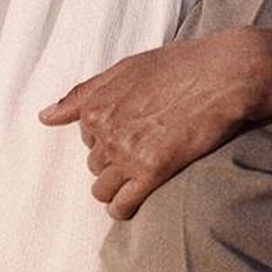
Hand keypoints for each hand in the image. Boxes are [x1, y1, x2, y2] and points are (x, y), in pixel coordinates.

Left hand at [38, 30, 265, 218]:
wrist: (225, 73)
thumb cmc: (178, 65)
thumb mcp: (127, 68)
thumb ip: (83, 93)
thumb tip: (45, 116)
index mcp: (96, 104)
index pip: (85, 136)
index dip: (110, 132)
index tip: (133, 124)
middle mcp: (106, 130)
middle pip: (94, 164)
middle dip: (113, 158)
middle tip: (145, 142)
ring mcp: (128, 152)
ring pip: (102, 189)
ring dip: (118, 184)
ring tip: (142, 169)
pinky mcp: (152, 171)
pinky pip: (121, 206)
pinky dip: (125, 206)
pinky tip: (138, 194)